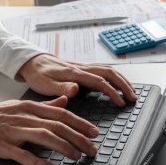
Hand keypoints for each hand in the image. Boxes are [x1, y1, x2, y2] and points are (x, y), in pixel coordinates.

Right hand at [0, 96, 98, 164]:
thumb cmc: (0, 114)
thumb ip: (46, 105)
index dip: (81, 124)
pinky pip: (24, 155)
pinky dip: (38, 162)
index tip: (95, 133)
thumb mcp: (24, 105)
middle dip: (78, 138)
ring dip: (64, 147)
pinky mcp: (5, 146)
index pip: (62, 115)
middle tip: (92, 149)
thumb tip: (65, 102)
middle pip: (58, 127)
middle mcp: (27, 118)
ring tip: (77, 157)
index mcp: (32, 108)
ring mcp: (16, 131)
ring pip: (45, 137)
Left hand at [17, 54, 136, 106]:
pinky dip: (114, 77)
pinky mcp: (82, 69)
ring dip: (121, 80)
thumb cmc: (38, 74)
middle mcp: (82, 68)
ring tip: (130, 92)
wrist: (32, 61)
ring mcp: (83, 67)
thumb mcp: (44, 84)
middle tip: (133, 98)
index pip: (99, 81)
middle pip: (109, 73)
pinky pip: (103, 71)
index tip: (121, 103)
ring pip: (108, 70)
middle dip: (124, 85)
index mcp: (75, 73)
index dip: (113, 92)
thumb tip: (76, 89)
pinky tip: (116, 84)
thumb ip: (60, 88)